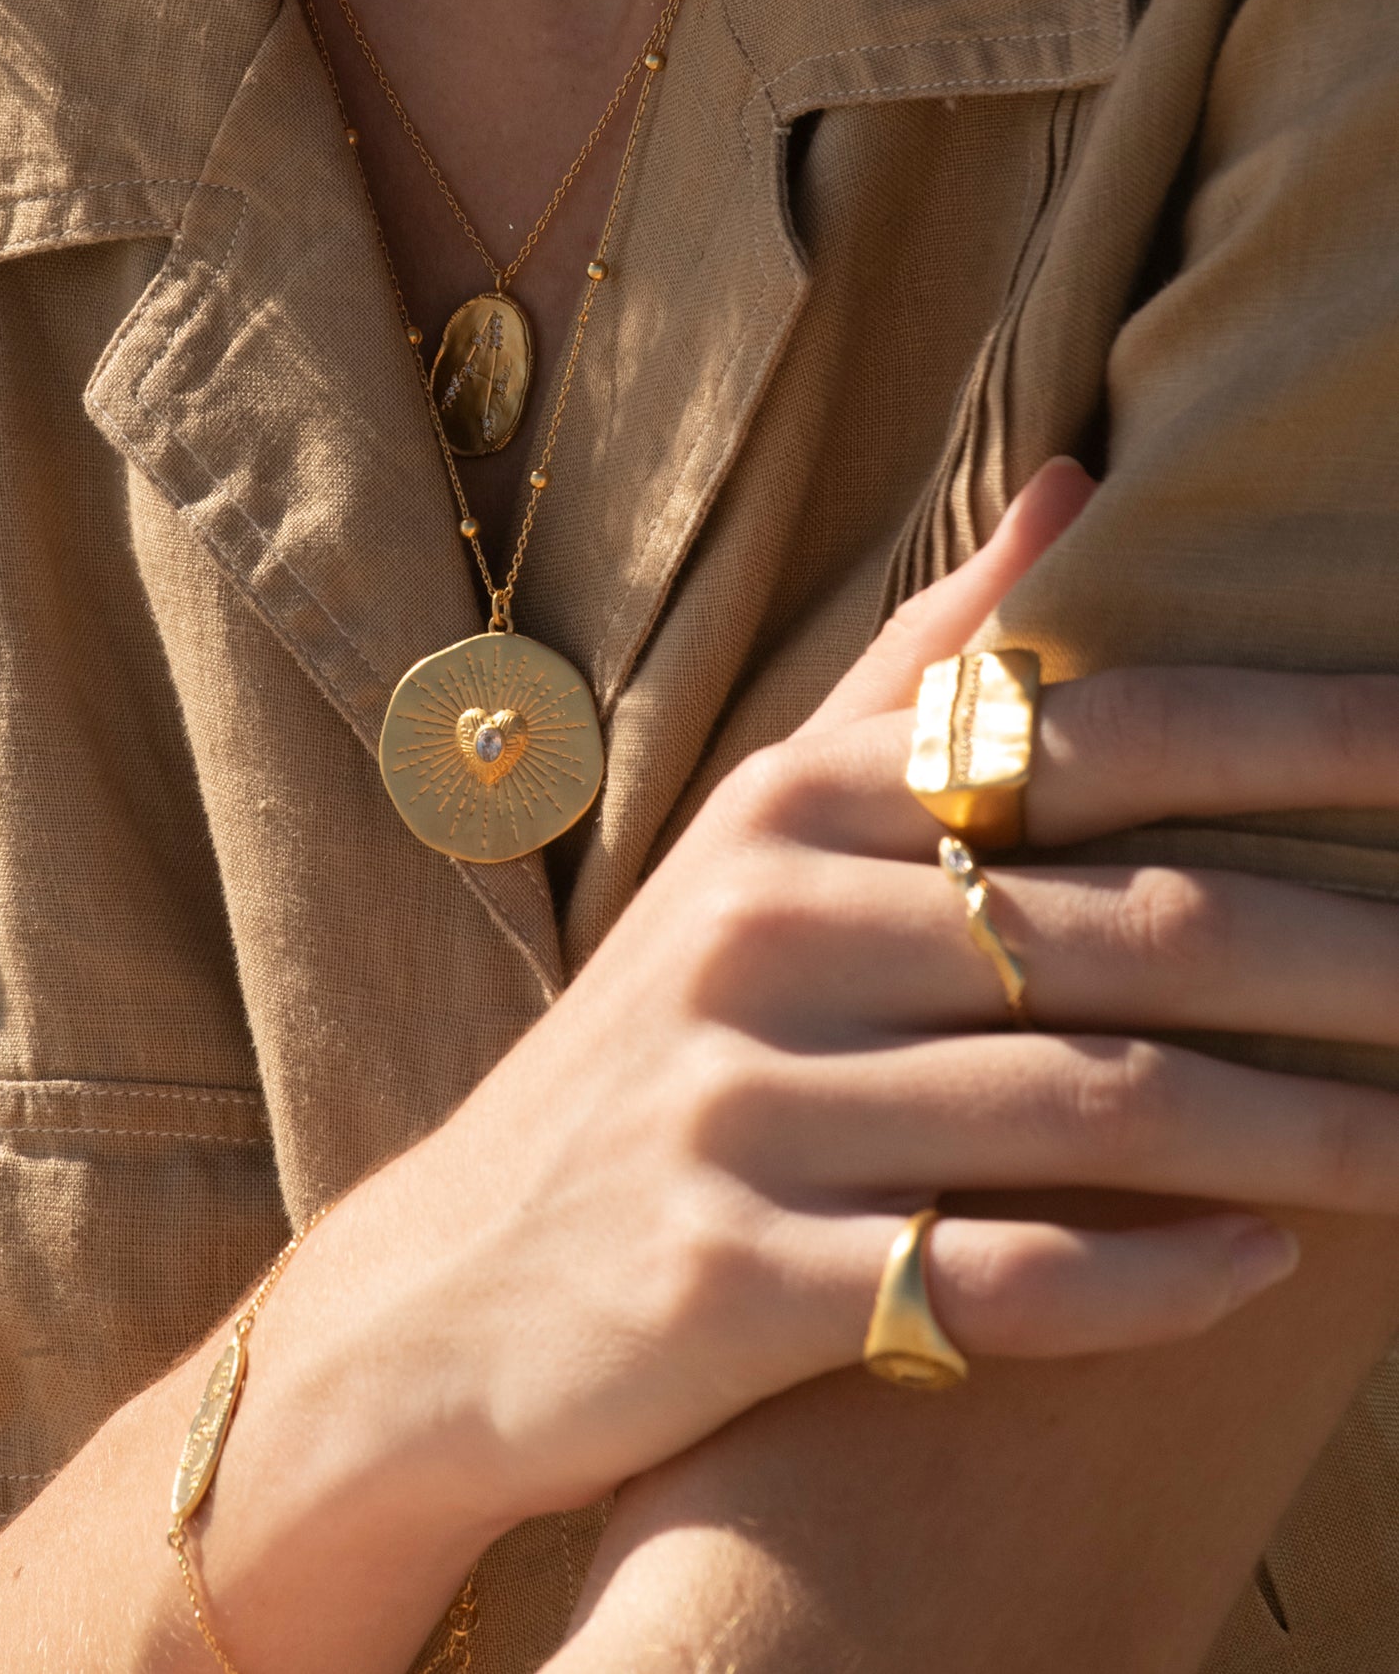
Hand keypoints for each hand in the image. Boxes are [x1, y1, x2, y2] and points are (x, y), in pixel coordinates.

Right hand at [329, 459, 1398, 1538]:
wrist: (455, 1286)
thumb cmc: (662, 1038)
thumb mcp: (760, 833)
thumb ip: (917, 671)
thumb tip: (1073, 479)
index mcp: (795, 800)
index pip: (1089, 737)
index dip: (1297, 738)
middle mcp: (768, 924)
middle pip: (1124, 928)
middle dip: (1350, 957)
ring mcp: (745, 1102)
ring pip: (1087, 1106)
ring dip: (1301, 1137)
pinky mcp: (732, 1277)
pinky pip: (984, 1277)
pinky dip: (1143, 1283)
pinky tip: (1262, 1274)